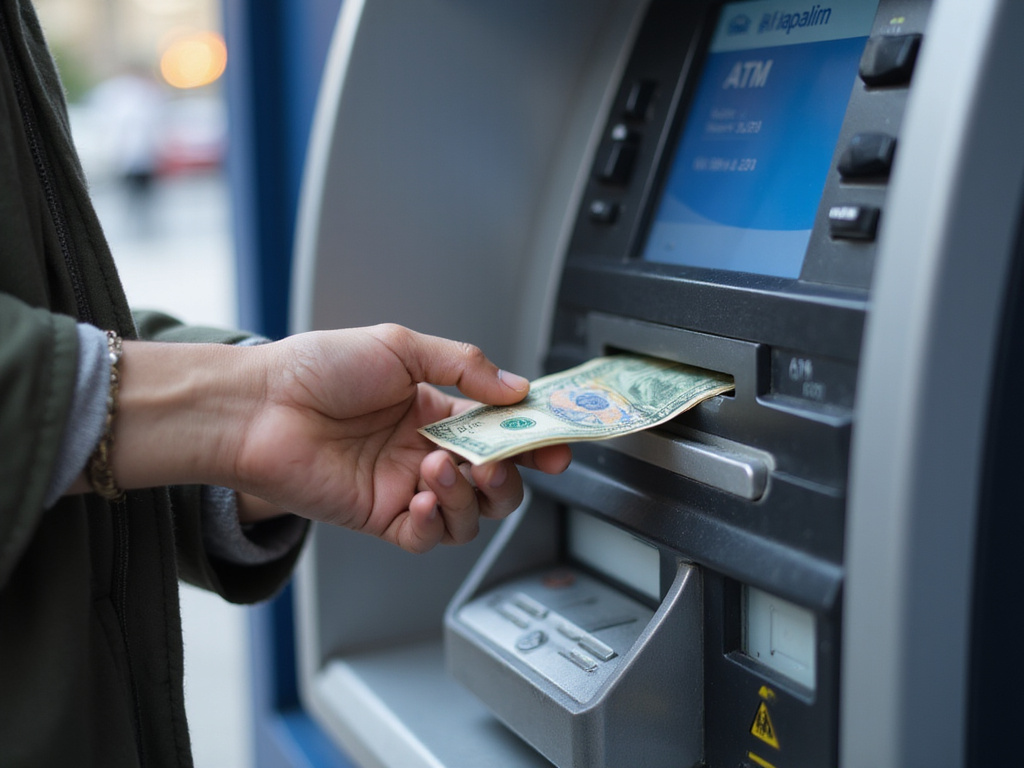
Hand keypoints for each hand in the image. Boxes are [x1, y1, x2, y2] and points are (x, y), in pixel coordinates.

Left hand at [232, 325, 570, 551]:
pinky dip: (435, 524)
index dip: (532, 437)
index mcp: (433, 408)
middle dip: (512, 475)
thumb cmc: (316, 369)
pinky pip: (427, 537)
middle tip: (509, 462)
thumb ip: (463, 366)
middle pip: (495, 480)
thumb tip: (515, 387)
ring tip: (443, 468)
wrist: (259, 406)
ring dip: (469, 495)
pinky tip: (422, 498)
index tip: (556, 440)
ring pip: (468, 513)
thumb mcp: (399, 347)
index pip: (499, 429)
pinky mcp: (380, 517)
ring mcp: (404, 486)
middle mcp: (424, 450)